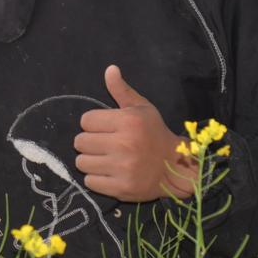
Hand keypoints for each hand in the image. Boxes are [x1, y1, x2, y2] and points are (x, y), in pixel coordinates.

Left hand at [73, 65, 197, 201]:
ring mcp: (122, 168)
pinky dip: (96, 178)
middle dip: (89, 142)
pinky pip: (89, 182)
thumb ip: (121, 90)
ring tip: (105, 159)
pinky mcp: (121, 188)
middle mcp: (124, 144)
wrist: (177, 168)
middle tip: (103, 145)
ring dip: (90, 161)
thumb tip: (110, 69)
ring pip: (81, 162)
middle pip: (80, 142)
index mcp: (128, 121)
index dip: (93, 124)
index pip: (86, 120)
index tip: (104, 128)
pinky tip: (109, 173)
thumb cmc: (155, 135)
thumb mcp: (142, 109)